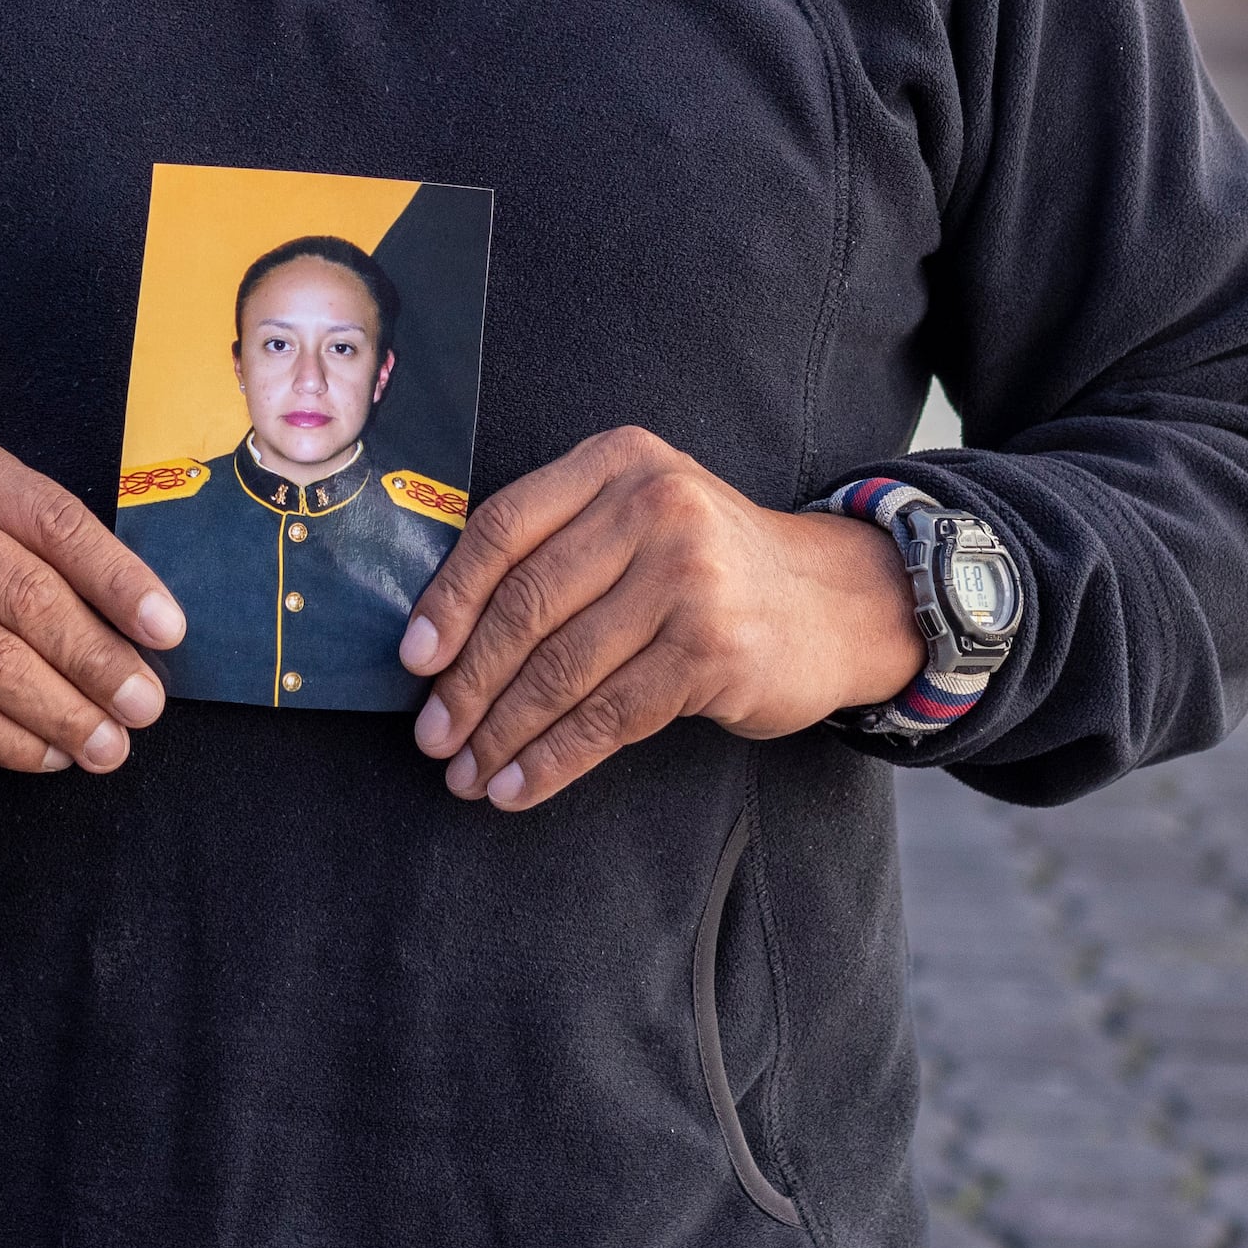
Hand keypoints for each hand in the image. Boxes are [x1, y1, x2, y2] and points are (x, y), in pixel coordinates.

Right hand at [0, 424, 185, 774]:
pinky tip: (47, 754)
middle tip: (147, 705)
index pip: (51, 519)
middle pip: (24, 597)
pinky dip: (8, 740)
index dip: (118, 578)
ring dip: (62, 714)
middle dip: (98, 660)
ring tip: (109, 744)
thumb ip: (30, 535)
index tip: (168, 629)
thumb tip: (135, 619)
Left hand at [397, 429, 924, 811]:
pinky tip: (521, 785)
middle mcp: (654, 507)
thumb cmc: (709, 566)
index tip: (413, 659)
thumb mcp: (640, 516)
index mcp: (617, 462)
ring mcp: (689, 578)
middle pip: (528, 604)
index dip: (450, 597)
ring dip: (503, 732)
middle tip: (432, 735)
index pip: (505, 527)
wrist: (835, 599)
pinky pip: (610, 715)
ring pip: (564, 668)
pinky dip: (556, 758)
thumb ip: (558, 543)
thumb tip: (441, 635)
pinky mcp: (713, 650)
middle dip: (468, 681)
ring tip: (467, 772)